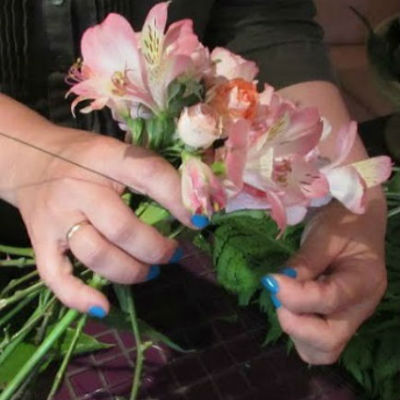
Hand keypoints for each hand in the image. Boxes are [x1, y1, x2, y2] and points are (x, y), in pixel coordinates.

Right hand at [13, 124, 193, 315]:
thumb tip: (194, 205)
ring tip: (150, 270)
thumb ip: (152, 173)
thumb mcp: (119, 152)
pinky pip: (55, 277)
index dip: (179, 201)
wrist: (30, 159)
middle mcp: (77, 189)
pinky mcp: (39, 241)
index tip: (200, 221)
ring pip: (97, 256)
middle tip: (172, 253)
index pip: (149, 175)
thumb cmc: (85, 157)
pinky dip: (79, 297)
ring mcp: (55, 218)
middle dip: (156, 249)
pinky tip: (103, 307)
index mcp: (105, 157)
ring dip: (132, 271)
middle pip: (123, 229)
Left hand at [261, 194, 386, 363]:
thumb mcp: (324, 235)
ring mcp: (348, 317)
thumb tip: (277, 284)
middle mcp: (360, 308)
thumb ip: (304, 261)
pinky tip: (290, 304)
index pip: (329, 300)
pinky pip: (315, 341)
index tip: (271, 280)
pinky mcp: (335, 319)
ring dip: (295, 332)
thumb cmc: (343, 222)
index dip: (296, 295)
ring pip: (321, 350)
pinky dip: (297, 329)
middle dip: (295, 324)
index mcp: (364, 281)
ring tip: (285, 300)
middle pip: (329, 342)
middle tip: (278, 294)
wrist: (357, 221)